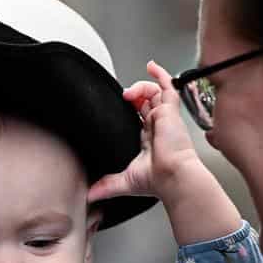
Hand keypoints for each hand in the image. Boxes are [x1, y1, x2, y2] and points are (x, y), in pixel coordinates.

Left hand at [88, 61, 204, 203]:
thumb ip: (107, 185)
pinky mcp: (170, 110)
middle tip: (125, 98)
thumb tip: (90, 196)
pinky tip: (151, 66)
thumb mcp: (125, 181)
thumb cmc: (159, 179)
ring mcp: (166, 117)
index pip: (144, 117)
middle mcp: (160, 126)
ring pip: (155, 92)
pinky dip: (160, 74)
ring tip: (129, 94)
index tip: (125, 104)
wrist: (172, 175)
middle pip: (149, 102)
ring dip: (140, 88)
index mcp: (152, 140)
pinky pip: (168, 86)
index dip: (135, 108)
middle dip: (136, 97)